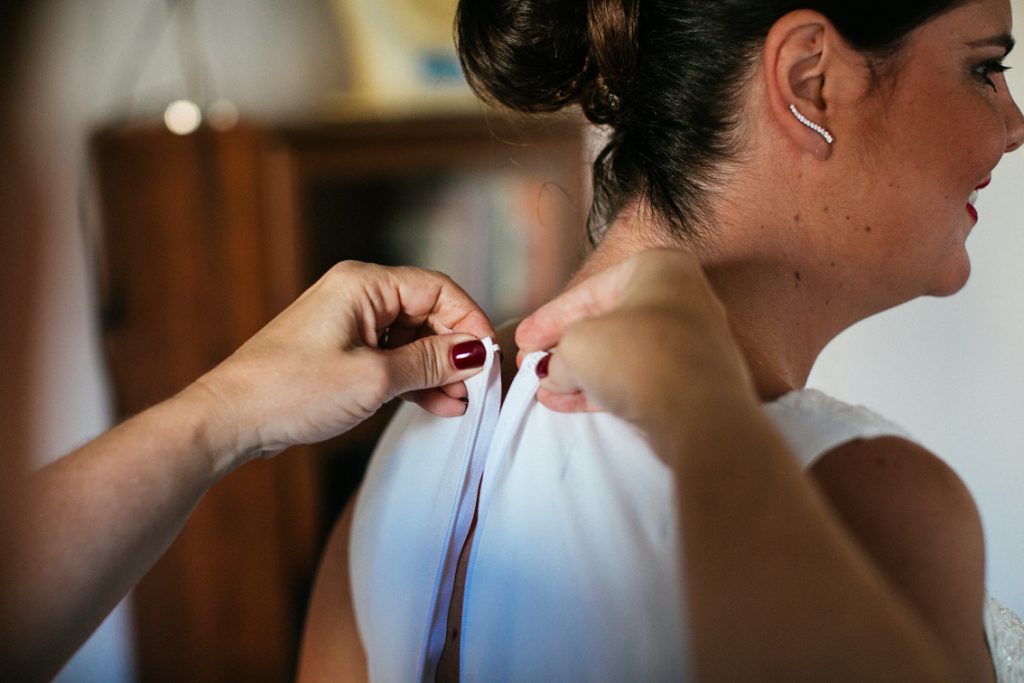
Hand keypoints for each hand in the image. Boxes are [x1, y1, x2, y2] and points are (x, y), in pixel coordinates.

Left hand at [183, 261, 495, 469]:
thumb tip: (475, 352)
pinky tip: (436, 404)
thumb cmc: (291, 391)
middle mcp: (358, 295)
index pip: (438, 288)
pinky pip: (391, 357)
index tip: (489, 356)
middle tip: (476, 387)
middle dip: (454, 350)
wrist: (230, 420)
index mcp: (363, 284)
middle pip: (427, 312)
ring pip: (411, 339)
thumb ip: (430, 362)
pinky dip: (413, 379)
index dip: (469, 320)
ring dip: (436, 370)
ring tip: (458, 403)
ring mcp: (349, 324)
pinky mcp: (342, 352)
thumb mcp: (373, 379)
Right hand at [516, 249, 753, 431]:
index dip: (548, 319)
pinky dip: (605, 388)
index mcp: (660, 268)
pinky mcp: (693, 382)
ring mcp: (692, 342)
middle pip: (607, 322)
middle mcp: (682, 297)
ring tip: (547, 390)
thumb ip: (559, 355)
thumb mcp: (578, 345)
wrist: (701, 417)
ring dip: (582, 373)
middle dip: (565, 348)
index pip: (588, 292)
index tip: (524, 340)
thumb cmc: (640, 358)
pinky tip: (569, 402)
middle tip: (534, 364)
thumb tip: (556, 373)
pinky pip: (640, 378)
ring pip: (622, 354)